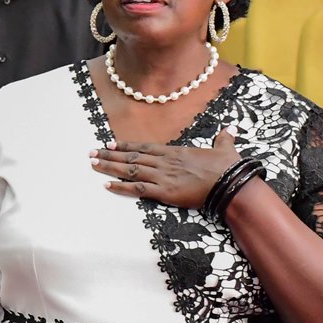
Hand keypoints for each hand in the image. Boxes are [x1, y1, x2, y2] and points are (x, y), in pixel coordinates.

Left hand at [89, 128, 239, 208]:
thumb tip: (230, 129)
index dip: (126, 145)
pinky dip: (121, 187)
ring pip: (130, 170)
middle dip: (109, 155)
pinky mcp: (165, 192)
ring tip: (93, 164)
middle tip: (91, 153)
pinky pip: (138, 189)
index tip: (110, 143)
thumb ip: (223, 139)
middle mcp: (164, 162)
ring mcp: (163, 177)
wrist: (231, 183)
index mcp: (174, 152)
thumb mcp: (224, 149)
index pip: (144, 147)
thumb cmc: (228, 167)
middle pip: (131, 157)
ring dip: (110, 167)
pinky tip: (107, 185)